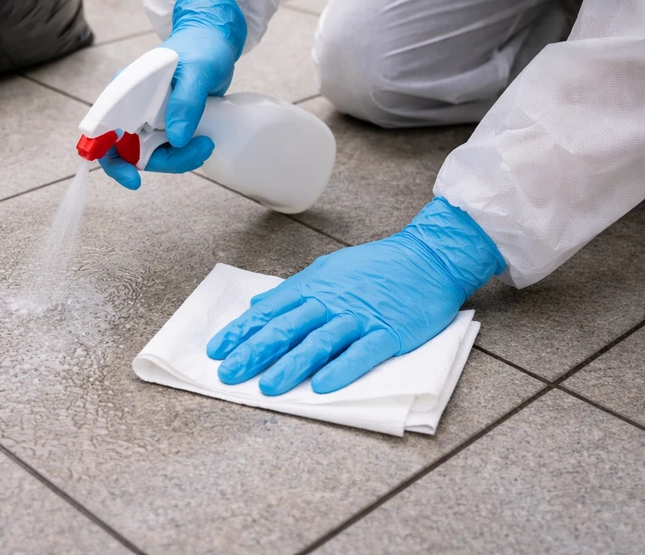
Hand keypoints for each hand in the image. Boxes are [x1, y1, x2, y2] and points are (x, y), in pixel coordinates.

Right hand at [100, 0, 246, 188]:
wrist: (215, 42)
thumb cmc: (202, 48)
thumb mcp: (197, 71)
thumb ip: (186, 102)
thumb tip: (176, 139)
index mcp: (124, 90)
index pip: (102, 128)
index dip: (110, 156)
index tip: (133, 176)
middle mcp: (130, 107)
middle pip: (127, 151)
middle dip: (160, 162)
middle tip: (196, 154)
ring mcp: (146, 118)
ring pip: (149, 155)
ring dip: (177, 159)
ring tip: (206, 144)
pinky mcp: (163, 125)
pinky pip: (165, 151)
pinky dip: (182, 155)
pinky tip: (202, 144)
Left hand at [207, 198, 504, 394]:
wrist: (427, 258)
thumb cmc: (376, 266)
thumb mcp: (328, 270)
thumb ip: (293, 292)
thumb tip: (258, 306)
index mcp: (314, 287)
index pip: (270, 312)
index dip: (241, 332)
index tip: (216, 351)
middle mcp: (332, 302)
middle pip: (287, 328)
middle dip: (255, 352)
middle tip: (229, 374)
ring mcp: (360, 318)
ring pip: (319, 343)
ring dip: (292, 366)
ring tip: (268, 387)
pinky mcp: (389, 333)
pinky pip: (363, 353)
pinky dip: (342, 369)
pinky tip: (323, 386)